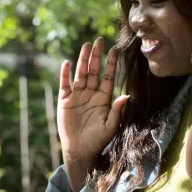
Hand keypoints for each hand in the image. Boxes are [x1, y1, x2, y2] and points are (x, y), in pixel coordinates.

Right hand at [57, 38, 128, 188]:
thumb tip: (126, 96)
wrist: (80, 150)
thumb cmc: (98, 140)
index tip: (116, 50)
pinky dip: (65, 74)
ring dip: (83, 60)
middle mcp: (91, 94)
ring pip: (80, 74)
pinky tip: (67, 63)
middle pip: (94, 71)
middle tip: (99, 41)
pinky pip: (65, 85)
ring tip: (86, 46)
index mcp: (103, 99)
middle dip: (96, 56)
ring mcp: (77, 96)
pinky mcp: (65, 101)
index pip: (108, 77)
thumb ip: (117, 110)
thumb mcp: (110, 126)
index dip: (112, 64)